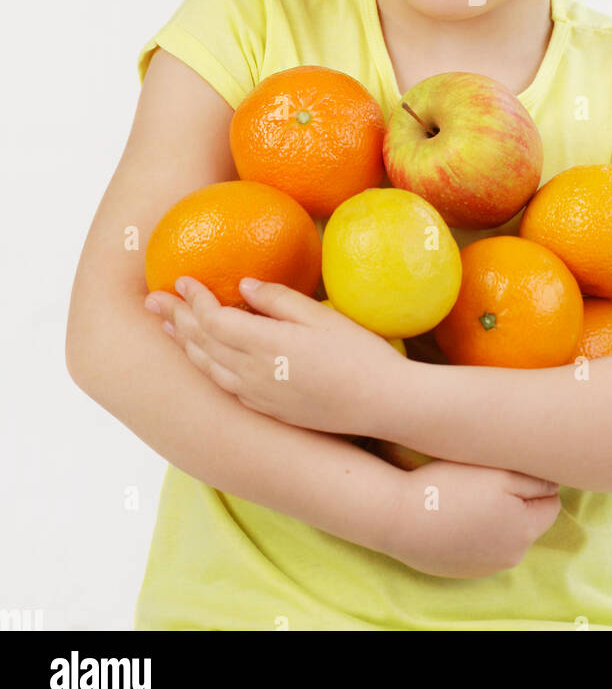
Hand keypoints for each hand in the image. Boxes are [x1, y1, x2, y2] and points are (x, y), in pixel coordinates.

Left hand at [143, 277, 404, 435]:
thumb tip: (244, 286)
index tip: (181, 278)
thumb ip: (279, 301)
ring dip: (184, 345)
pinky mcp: (268, 410)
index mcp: (266, 346)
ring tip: (168, 327)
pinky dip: (205, 366)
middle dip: (176, 318)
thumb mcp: (322, 317)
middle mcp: (254, 375)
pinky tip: (203, 358)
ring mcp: (259, 396)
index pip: (214, 319)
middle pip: (202, 343)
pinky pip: (224, 386)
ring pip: (208, 368)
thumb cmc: (360, 355)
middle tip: (152, 300)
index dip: (194, 298)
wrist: (382, 405)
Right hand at [383, 459, 561, 578]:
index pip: (551, 503)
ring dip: (496, 518)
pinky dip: (475, 532)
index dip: (534, 482)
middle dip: (517, 502)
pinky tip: (455, 515)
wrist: (399, 517)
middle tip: (487, 480)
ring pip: (505, 535)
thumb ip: (535, 480)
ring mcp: (485, 567)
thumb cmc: (449, 487)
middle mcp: (511, 556)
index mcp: (525, 530)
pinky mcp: (462, 569)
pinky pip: (481, 547)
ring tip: (468, 496)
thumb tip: (554, 485)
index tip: (510, 469)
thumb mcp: (500, 472)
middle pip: (529, 521)